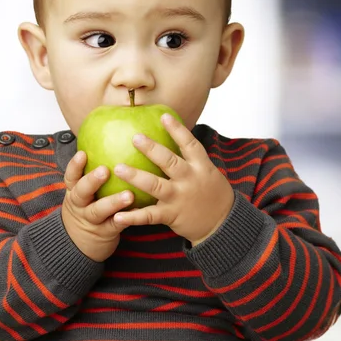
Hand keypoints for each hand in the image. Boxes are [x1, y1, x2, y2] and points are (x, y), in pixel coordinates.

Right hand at [61, 151, 133, 261]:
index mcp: (75, 191)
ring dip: (113, 202)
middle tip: (105, 170)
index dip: (75, 165)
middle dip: (92, 180)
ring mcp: (92, 219)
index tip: (83, 153)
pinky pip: (117, 224)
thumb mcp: (84, 191)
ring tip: (128, 195)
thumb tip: (113, 138)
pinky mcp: (105, 232)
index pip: (71, 176)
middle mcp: (80, 205)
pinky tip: (139, 211)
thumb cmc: (88, 206)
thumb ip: (94, 169)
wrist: (78, 244)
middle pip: (81, 191)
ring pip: (100, 210)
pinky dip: (127, 218)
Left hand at [113, 114, 234, 244]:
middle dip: (152, 149)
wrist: (223, 223)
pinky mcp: (171, 215)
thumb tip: (174, 136)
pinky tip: (118, 215)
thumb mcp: (208, 172)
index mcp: (201, 166)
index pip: (190, 144)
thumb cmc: (211, 193)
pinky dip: (133, 217)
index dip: (177, 130)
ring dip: (136, 177)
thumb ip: (191, 158)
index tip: (164, 116)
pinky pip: (149, 216)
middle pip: (170, 161)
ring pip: (155, 186)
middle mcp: (190, 180)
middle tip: (135, 137)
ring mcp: (180, 198)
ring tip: (119, 168)